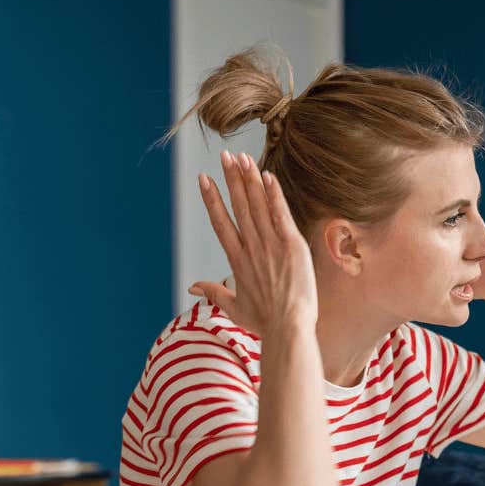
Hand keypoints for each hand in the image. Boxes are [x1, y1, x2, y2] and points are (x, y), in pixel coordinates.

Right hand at [188, 151, 317, 343]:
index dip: (212, 198)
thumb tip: (192, 287)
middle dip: (230, 178)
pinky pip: (280, 213)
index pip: (221, 222)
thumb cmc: (264, 323)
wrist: (288, 329)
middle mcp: (250, 248)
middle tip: (224, 156)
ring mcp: (270, 245)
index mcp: (236, 260)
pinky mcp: (291, 246)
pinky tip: (267, 175)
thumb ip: (214, 293)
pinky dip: (273, 194)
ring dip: (249, 179)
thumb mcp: (234, 308)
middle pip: (238, 206)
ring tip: (241, 157)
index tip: (204, 179)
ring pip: (257, 205)